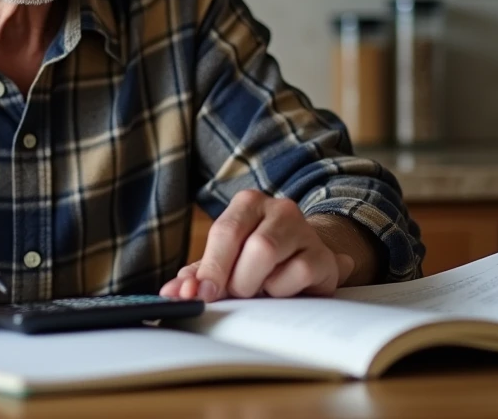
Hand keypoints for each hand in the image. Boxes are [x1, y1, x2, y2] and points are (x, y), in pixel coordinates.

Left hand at [160, 191, 354, 301]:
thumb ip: (197, 276)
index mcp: (248, 204)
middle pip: (254, 245)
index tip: (200, 295)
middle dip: (238, 280)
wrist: (301, 261)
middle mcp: (279, 208)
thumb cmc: (253, 263)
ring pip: (273, 255)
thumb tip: (174, 292)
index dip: (211, 268)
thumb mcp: (223, 265)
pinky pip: (300, 273)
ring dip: (259, 284)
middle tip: (236, 293)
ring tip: (259, 288)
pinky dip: (284, 290)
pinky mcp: (324, 257)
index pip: (225, 233)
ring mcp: (305, 230)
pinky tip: (283, 289)